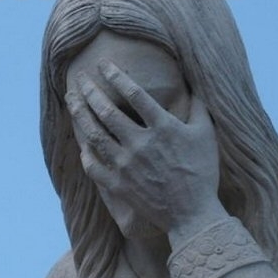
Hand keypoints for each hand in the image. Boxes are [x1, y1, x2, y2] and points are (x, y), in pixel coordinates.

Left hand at [65, 59, 228, 240]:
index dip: (116, 75)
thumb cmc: (202, 172)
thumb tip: (194, 85)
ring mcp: (126, 165)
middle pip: (107, 111)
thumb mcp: (206, 136)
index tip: (103, 64)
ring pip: (95, 135)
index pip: (134, 93)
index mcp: (162, 127)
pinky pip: (94, 167)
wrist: (192, 214)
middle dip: (90, 91)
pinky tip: (81, 144)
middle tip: (79, 78)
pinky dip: (85, 154)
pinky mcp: (118, 184)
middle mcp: (139, 143)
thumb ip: (199, 108)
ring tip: (71, 100)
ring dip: (80, 115)